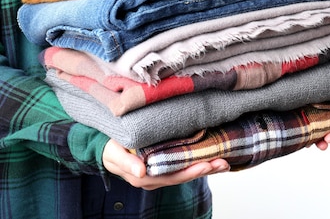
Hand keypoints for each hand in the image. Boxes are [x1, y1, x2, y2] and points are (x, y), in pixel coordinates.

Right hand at [103, 139, 229, 189]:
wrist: (106, 150)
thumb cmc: (111, 149)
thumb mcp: (113, 153)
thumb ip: (126, 162)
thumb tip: (141, 171)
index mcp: (144, 177)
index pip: (173, 176)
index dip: (191, 171)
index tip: (207, 164)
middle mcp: (156, 179)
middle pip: (184, 176)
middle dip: (205, 170)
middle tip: (222, 163)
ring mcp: (161, 174)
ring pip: (186, 173)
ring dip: (206, 168)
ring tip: (224, 162)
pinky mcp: (165, 167)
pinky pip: (183, 168)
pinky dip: (198, 164)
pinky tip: (212, 159)